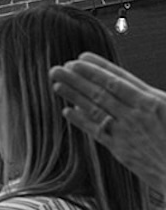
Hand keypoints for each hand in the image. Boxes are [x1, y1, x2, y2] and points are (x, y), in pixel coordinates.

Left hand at [51, 55, 165, 190]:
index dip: (97, 68)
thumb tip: (133, 87)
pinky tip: (68, 111)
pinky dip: (81, 120)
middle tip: (58, 68)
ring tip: (57, 84)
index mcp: (152, 101)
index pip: (118, 79)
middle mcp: (136, 114)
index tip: (80, 58)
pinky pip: (97, 131)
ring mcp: (127, 132)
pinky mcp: (122, 150)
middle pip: (101, 91)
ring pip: (95, 108)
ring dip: (74, 95)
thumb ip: (152, 97)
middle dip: (77, 78)